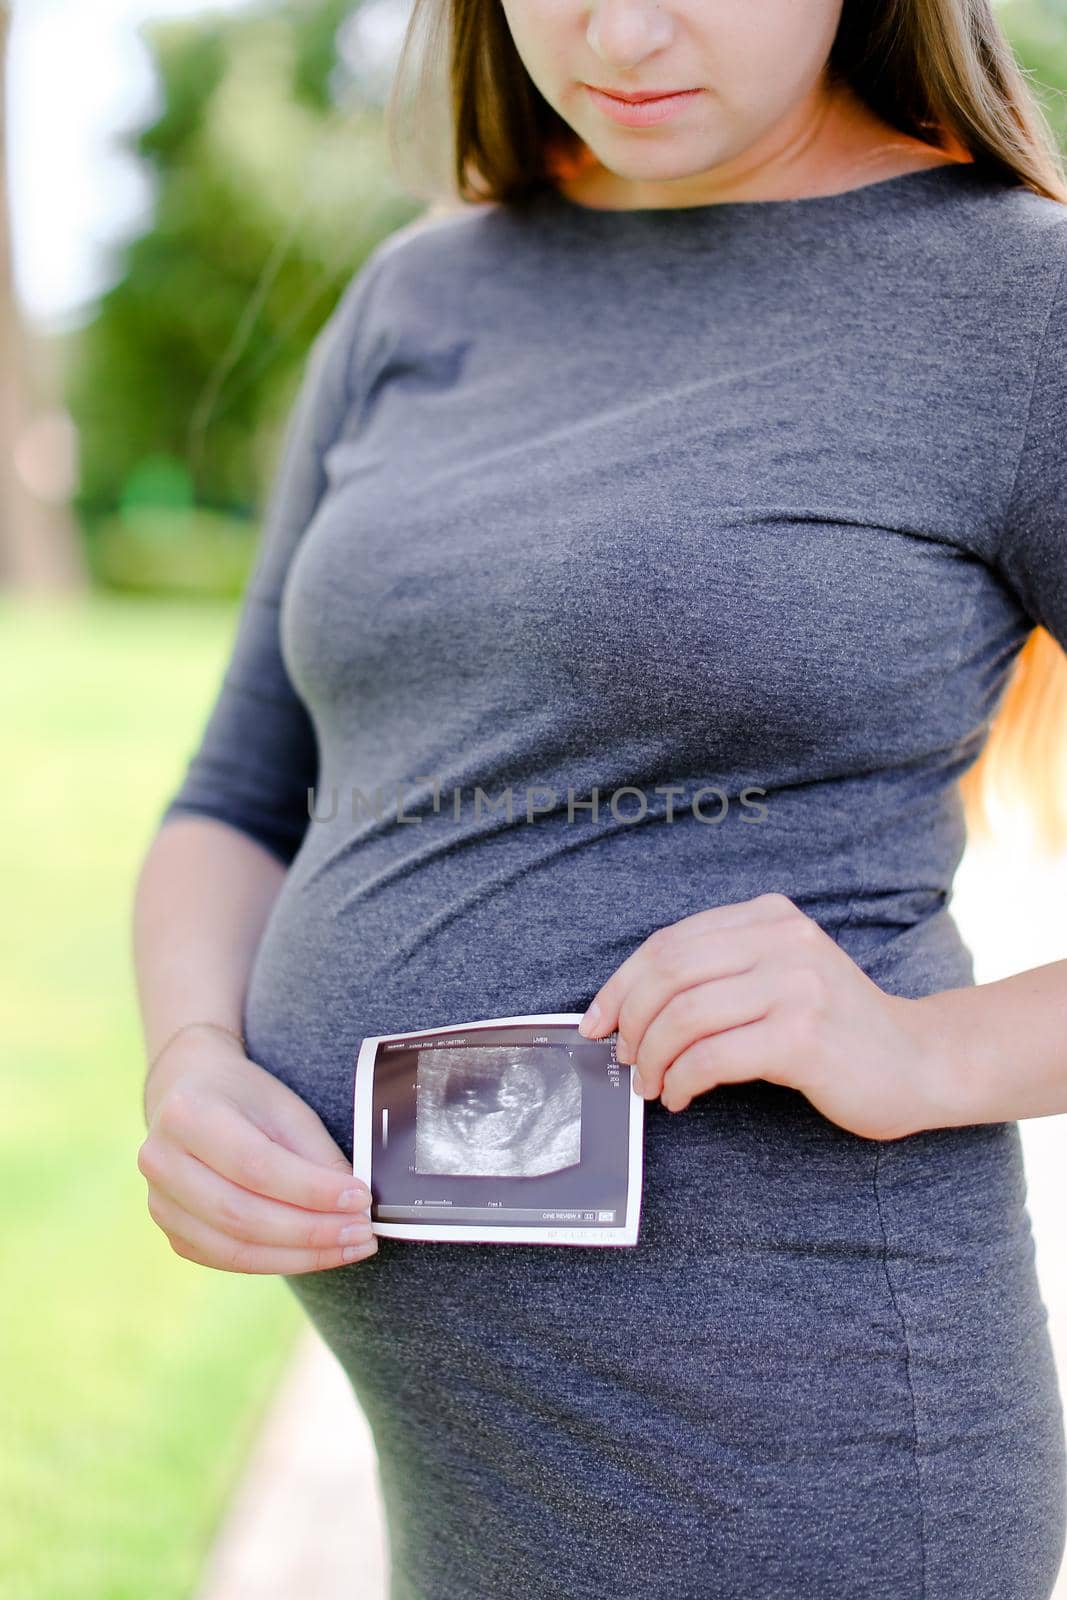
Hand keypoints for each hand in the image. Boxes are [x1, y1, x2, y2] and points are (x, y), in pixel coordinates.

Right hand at [137, 1023, 377, 1272]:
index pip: (256, 1165)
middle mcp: (160, 1160)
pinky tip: (316, 1254)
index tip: (360, 1198)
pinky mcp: (171, 1232)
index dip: (311, 1188)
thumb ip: (316, 1157)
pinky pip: (228, 1260)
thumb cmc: (245, 1099)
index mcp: (187, 1114)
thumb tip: (355, 1207)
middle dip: (311, 1230)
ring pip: (235, 1248)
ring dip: (300, 1255)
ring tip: (349, 1247)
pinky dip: (278, 1261)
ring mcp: (159, 1202)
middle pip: (242, 1215)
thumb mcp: (286, 1109)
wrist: (190, 1093)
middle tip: (362, 1232)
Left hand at [577, 893, 966, 1141]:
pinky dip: (682, 1081)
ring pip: (684, 1015)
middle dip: (630, 1020)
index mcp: (769, 917)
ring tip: (652, 1085)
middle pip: (669, 972)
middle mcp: (783, 939)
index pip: (670, 942)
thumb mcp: (780, 976)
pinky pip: (713, 1057)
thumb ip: (721, 973)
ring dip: (652, 1058)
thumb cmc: (836, 1028)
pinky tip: (681, 1097)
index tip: (597, 1020)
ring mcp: (796, 984)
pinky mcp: (803, 1035)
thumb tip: (629, 1008)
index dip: (622, 984)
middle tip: (622, 1057)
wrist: (918, 1062)